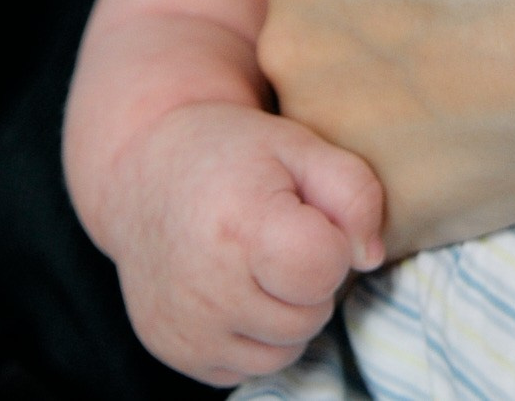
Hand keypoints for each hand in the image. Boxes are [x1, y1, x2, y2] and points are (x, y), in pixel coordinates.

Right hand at [102, 102, 382, 386]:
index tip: (305, 217)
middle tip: (277, 238)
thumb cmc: (233, 156)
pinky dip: (251, 336)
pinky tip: (233, 290)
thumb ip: (354, 193)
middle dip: (309, 281)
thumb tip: (368, 258)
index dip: (330, 242)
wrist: (146, 172)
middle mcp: (205, 287)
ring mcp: (186, 327)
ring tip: (257, 265)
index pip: (323, 270)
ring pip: (283, 352)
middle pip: (309, 317)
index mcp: (239, 226)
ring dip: (285, 315)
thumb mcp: (299, 146)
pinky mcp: (174, 351)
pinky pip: (246, 368)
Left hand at [258, 0, 514, 252]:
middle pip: (330, 39)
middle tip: (490, 14)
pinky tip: (505, 132)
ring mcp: (341, 134)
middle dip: (391, 31)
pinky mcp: (396, 209)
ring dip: (411, 106)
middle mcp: (290, 41)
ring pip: (361, 119)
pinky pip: (397, 198)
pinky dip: (440, 175)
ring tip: (504, 73)